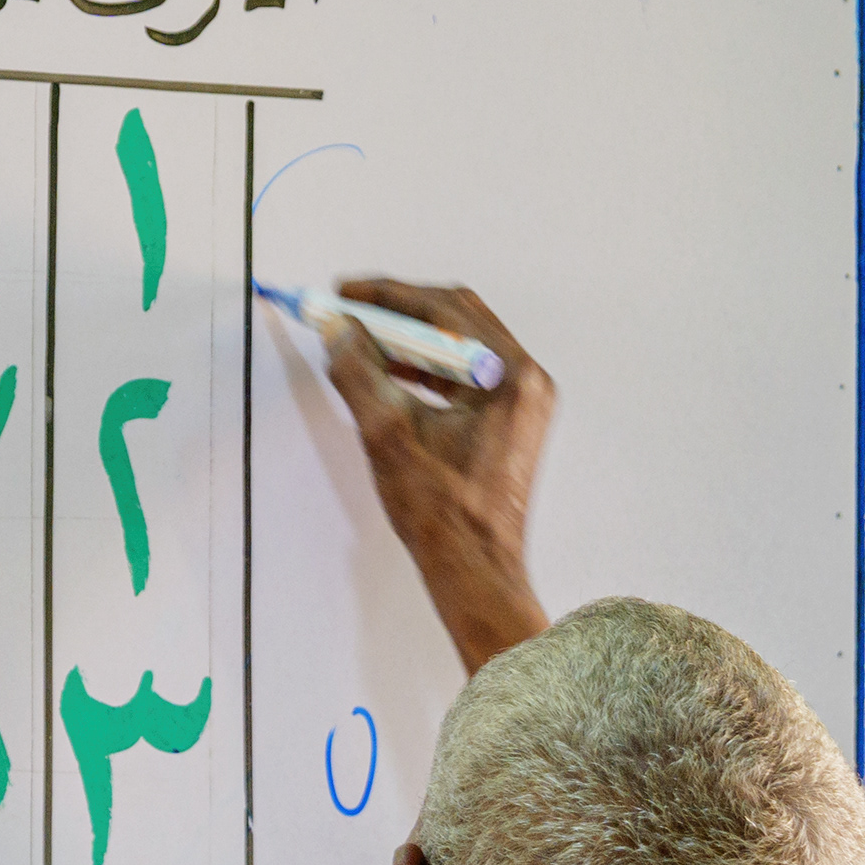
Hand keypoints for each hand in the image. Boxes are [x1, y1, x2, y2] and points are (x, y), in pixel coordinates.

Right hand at [321, 277, 553, 672]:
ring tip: (359, 341)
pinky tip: (387, 373)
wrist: (474, 570)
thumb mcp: (387, 433)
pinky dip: (425, 368)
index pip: (445, 310)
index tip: (346, 294)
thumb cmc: (442, 514)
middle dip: (398, 312)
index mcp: (510, 377)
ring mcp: (522, 402)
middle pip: (457, 319)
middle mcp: (526, 382)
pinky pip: (464, 375)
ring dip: (409, 341)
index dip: (389, 296)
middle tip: (349, 311)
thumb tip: (338, 330)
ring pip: (459, 346)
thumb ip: (359, 371)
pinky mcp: (509, 422)